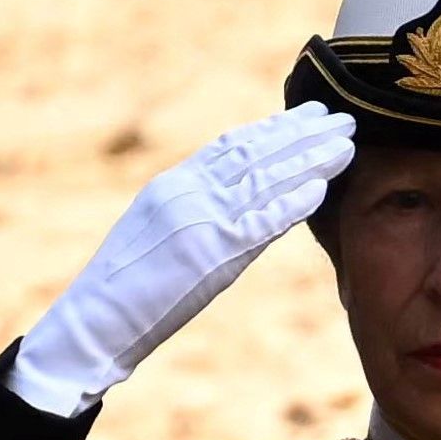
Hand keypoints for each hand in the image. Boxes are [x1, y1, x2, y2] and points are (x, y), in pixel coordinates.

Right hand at [10, 106, 360, 415]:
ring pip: (265, 179)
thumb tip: (223, 207)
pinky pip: (262, 221)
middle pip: (255, 152)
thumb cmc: (121, 290)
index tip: (306, 116)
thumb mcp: (153, 235)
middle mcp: (188, 192)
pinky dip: (293, 202)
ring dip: (310, 159)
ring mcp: (200, 220)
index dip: (272, 128)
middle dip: (301, 134)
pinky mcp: (212, 253)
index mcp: (171, 184)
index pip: (230, 146)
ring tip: (345, 143)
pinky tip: (322, 187)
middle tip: (342, 118)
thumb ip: (188, 213)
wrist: (95, 323)